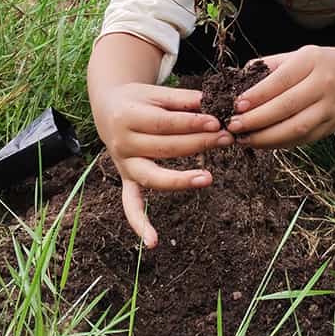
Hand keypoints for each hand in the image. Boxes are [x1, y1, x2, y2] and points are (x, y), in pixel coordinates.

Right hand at [95, 82, 233, 247]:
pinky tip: (153, 242)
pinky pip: (131, 204)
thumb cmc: (139, 99)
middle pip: (165, 148)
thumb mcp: (155, 92)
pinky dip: (139, 224)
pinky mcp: (126, 179)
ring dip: (181, 180)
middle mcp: (122, 143)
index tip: (217, 122)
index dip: (192, 123)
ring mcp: (124, 164)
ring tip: (209, 178)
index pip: (166, 124)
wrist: (108, 107)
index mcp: (128, 116)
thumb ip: (182, 100)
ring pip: (153, 176)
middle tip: (226, 139)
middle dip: (199, 143)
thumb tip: (212, 102)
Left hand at [226, 45, 334, 149]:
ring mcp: (330, 107)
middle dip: (257, 120)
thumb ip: (269, 67)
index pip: (280, 80)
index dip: (257, 95)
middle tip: (234, 126)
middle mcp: (323, 84)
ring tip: (245, 139)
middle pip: (286, 107)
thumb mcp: (298, 55)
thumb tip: (237, 82)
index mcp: (311, 61)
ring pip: (296, 128)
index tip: (236, 106)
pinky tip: (263, 143)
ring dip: (267, 138)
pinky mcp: (333, 126)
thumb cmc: (321, 63)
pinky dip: (281, 143)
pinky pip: (304, 139)